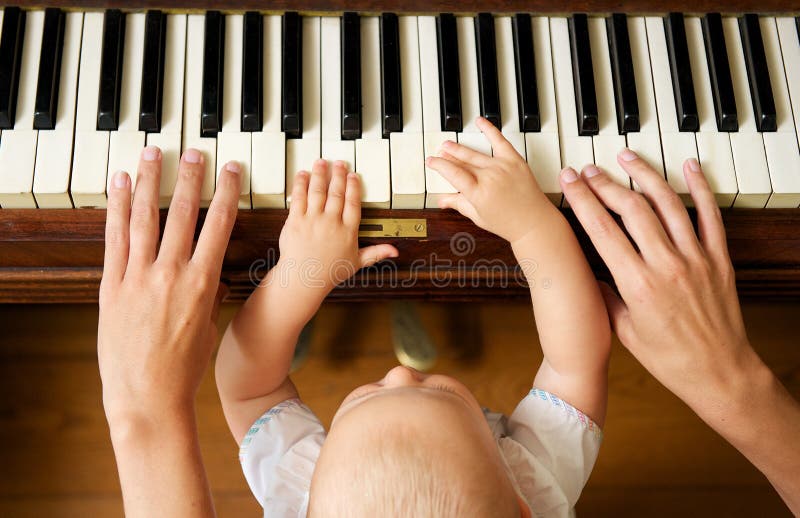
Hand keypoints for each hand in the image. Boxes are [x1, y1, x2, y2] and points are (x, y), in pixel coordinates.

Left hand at [98, 146, 241, 426]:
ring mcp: (138, 277)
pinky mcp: (111, 285)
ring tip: (153, 154)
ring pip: (144, 217)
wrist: (148, 396)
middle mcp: (171, 273)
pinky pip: (114, 238)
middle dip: (190, 177)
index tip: (230, 170)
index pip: (218, 226)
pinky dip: (114, 208)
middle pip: (182, 213)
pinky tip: (118, 185)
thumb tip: (213, 279)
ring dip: (149, 182)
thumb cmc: (183, 368)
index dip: (226, 193)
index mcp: (203, 283)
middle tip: (194, 151)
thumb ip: (210, 296)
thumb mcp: (208, 327)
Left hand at [277, 159, 397, 298]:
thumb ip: (376, 253)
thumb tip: (394, 251)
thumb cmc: (329, 272)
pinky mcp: (295, 221)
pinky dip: (301, 184)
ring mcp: (313, 220)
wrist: (303, 279)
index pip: (353, 203)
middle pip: (337, 193)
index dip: (354, 186)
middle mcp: (331, 222)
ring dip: (320, 174)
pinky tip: (303, 175)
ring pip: (318, 191)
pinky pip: (299, 198)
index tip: (354, 176)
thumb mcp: (356, 262)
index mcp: (347, 231)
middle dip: (338, 175)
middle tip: (340, 163)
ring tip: (322, 163)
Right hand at [425, 116, 552, 243]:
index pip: (452, 173)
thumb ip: (459, 204)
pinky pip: (499, 141)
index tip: (431, 161)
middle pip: (462, 162)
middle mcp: (489, 177)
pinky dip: (489, 130)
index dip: (439, 165)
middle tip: (439, 152)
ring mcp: (502, 167)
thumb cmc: (508, 224)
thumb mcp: (478, 216)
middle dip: (448, 156)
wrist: (534, 222)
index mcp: (477, 193)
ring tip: (449, 144)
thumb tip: (441, 200)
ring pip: (475, 153)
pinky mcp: (515, 160)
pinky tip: (479, 122)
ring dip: (459, 147)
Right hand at [559, 151, 757, 411]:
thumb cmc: (670, 359)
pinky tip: (689, 168)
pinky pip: (710, 215)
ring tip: (627, 158)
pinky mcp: (719, 259)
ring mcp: (696, 259)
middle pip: (631, 210)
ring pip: (668, 204)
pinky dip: (700, 188)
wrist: (718, 372)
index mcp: (637, 285)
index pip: (602, 229)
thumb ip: (606, 294)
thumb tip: (590, 270)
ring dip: (644, 176)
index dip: (583, 199)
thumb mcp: (624, 330)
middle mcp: (667, 265)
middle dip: (606, 184)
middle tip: (590, 170)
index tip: (571, 181)